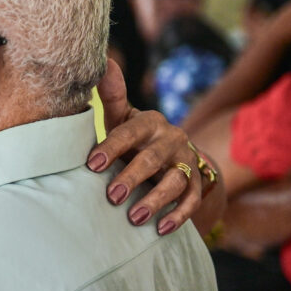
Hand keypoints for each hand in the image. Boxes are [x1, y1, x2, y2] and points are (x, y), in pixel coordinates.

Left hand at [90, 59, 202, 234]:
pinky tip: (160, 229)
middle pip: (152, 159)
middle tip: (111, 196)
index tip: (92, 165)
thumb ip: (111, 96)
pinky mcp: (198, 184)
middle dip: (131, 177)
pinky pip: (192, 201)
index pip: (129, 132)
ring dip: (154, 201)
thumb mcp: (122, 119)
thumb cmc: (135, 138)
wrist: (173, 157)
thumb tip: (102, 61)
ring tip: (134, 218)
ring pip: (174, 182)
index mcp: (149, 121)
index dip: (111, 148)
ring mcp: (187, 162)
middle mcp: (172, 139)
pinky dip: (178, 216)